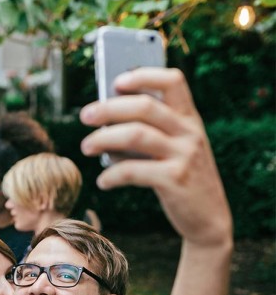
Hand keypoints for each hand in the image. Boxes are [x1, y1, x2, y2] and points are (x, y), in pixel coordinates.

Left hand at [80, 68, 231, 247]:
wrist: (209, 218)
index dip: (143, 75)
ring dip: (103, 139)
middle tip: (85, 116)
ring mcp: (184, 155)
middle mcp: (189, 132)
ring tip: (86, 147)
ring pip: (135, 135)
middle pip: (144, 106)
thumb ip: (148, 136)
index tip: (116, 82)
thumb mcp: (173, 152)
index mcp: (190, 119)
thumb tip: (105, 129)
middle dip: (109, 108)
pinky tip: (103, 182)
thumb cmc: (181, 182)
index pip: (172, 82)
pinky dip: (111, 175)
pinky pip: (133, 171)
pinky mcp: (175, 180)